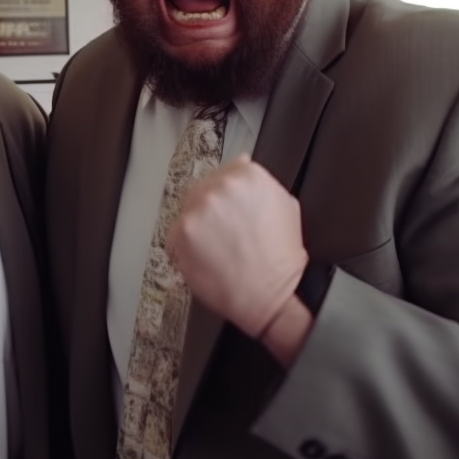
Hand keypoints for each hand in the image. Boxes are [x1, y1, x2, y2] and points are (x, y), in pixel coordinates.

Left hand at [166, 155, 307, 337]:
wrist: (272, 294)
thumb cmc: (280, 257)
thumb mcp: (284, 205)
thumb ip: (259, 183)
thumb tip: (241, 164)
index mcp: (248, 175)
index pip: (222, 174)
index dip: (223, 198)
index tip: (226, 213)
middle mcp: (221, 187)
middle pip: (200, 191)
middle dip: (208, 213)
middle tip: (222, 237)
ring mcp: (200, 208)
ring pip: (187, 213)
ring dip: (197, 229)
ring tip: (217, 250)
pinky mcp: (182, 231)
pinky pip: (174, 236)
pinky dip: (184, 249)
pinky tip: (206, 259)